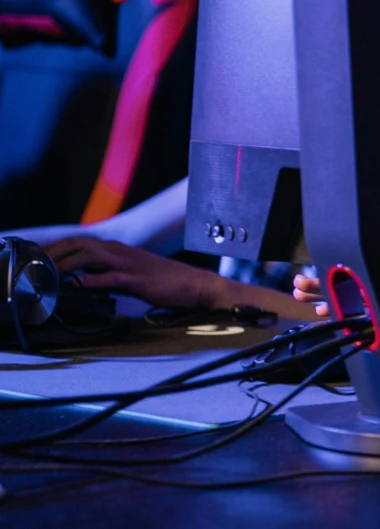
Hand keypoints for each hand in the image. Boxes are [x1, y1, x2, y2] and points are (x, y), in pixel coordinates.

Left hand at [48, 236, 229, 313]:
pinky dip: (90, 281)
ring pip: (89, 257)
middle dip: (54, 252)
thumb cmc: (165, 282)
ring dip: (66, 264)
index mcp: (117, 249)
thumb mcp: (131, 274)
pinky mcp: (137, 279)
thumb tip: (83, 281)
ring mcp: (128, 264)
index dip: (56, 247)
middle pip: (78, 244)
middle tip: (35, 264)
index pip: (79, 242)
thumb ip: (107, 274)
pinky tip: (75, 286)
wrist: (195, 285)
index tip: (37, 256)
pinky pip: (109, 278)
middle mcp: (119, 252)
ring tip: (48, 274)